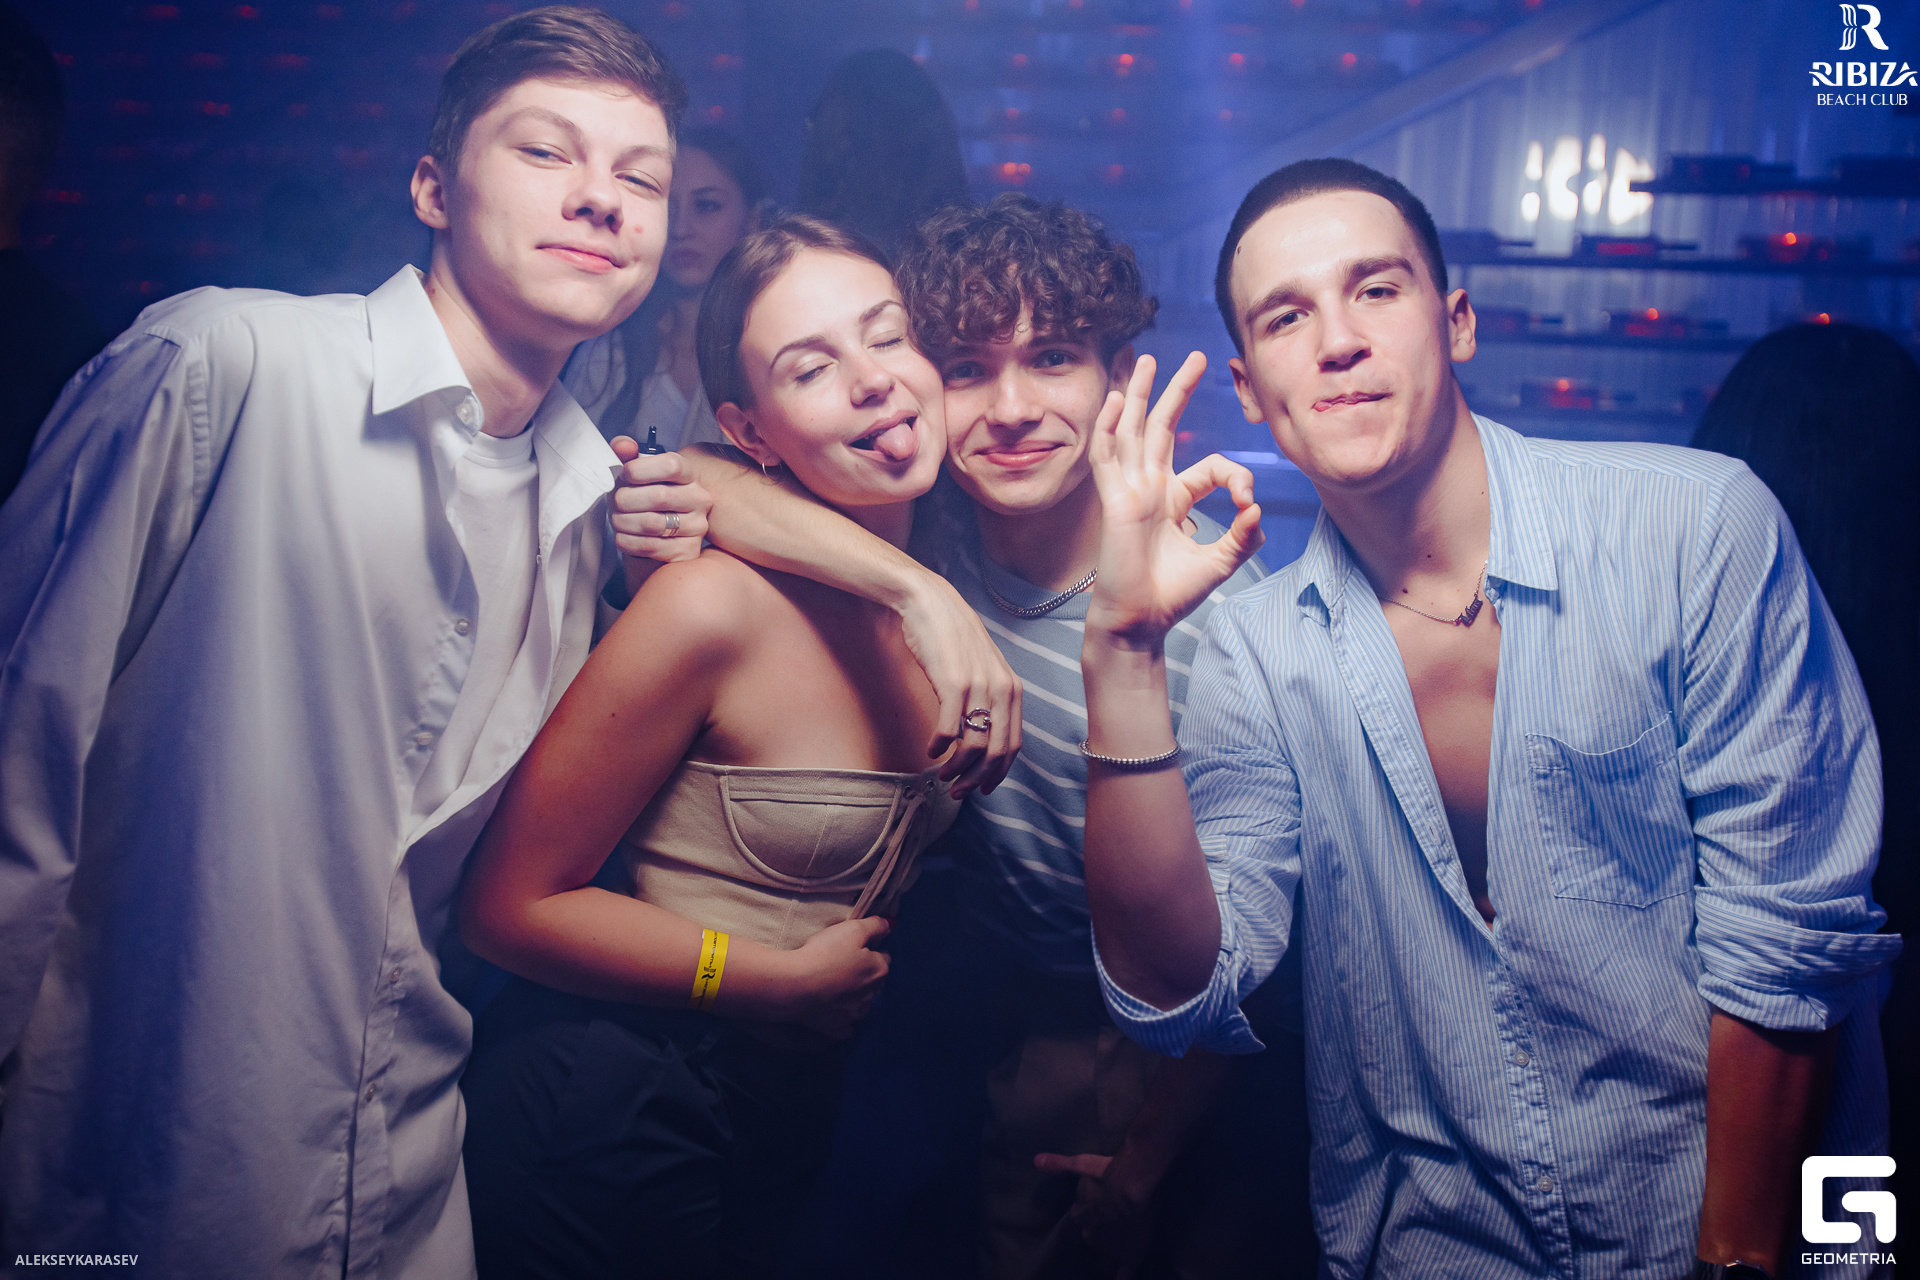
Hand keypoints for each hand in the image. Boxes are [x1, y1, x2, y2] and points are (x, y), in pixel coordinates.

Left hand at [609, 435, 711, 564]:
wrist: (654, 532)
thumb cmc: (643, 498)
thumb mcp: (635, 472)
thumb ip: (626, 454)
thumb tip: (623, 445)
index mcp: (689, 473)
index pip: (671, 466)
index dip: (640, 469)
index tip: (625, 475)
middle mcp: (699, 498)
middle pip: (659, 496)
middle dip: (626, 499)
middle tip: (616, 502)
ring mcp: (698, 526)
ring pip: (652, 524)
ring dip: (624, 522)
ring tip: (617, 519)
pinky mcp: (688, 551)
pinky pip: (652, 547)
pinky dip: (629, 542)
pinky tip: (623, 536)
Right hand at [783, 915, 891, 1038]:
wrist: (796, 985)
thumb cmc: (825, 953)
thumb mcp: (852, 929)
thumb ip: (874, 926)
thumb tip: (889, 924)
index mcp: (879, 970)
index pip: (883, 958)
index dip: (870, 950)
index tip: (855, 947)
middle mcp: (872, 995)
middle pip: (874, 982)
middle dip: (865, 974)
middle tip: (843, 964)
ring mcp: (855, 1014)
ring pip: (862, 1004)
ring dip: (855, 996)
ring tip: (836, 987)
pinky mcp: (838, 1029)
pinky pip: (846, 1026)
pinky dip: (843, 1019)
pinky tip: (833, 1011)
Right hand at [897, 576, 1022, 797]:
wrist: (932, 604)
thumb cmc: (954, 638)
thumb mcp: (985, 668)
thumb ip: (990, 699)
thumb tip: (985, 736)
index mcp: (1012, 689)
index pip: (1013, 745)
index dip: (998, 773)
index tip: (983, 789)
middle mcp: (1001, 689)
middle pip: (997, 752)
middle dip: (978, 779)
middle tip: (958, 791)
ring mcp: (978, 686)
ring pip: (974, 746)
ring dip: (957, 768)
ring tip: (942, 774)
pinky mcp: (952, 683)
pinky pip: (949, 730)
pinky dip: (940, 747)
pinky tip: (931, 750)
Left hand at [1032, 1150, 1158, 1274]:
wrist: (1135, 1186)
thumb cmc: (1109, 1172)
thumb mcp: (1082, 1163)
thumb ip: (1060, 1165)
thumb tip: (1036, 1160)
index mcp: (1079, 1217)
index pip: (1070, 1230)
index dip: (1074, 1229)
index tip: (1078, 1228)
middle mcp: (1091, 1238)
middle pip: (1088, 1243)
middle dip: (1094, 1239)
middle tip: (1104, 1235)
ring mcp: (1110, 1250)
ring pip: (1104, 1263)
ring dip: (1106, 1262)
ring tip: (1110, 1265)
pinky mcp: (1130, 1257)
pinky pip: (1123, 1278)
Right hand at [1082, 353, 1262, 649]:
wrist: (1141, 621)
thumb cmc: (1173, 594)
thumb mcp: (1221, 561)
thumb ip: (1244, 535)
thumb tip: (1258, 509)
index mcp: (1174, 499)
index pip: (1211, 467)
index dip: (1237, 477)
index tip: (1250, 505)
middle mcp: (1150, 488)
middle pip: (1162, 427)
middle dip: (1177, 391)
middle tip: (1194, 357)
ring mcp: (1129, 490)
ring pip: (1133, 431)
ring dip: (1140, 395)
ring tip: (1145, 360)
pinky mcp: (1113, 500)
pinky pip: (1107, 457)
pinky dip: (1110, 428)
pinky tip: (1118, 400)